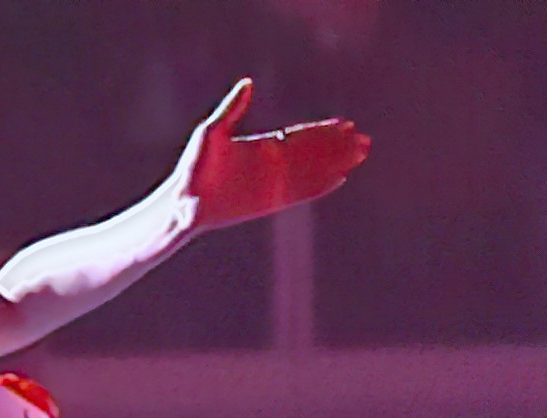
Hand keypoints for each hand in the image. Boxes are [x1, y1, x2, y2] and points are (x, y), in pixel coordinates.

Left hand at [176, 78, 370, 231]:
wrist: (182, 204)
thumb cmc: (192, 168)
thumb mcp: (211, 133)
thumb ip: (232, 110)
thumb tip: (248, 84)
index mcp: (261, 147)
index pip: (299, 136)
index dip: (323, 131)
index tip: (346, 124)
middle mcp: (270, 166)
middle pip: (312, 154)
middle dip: (338, 147)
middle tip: (364, 141)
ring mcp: (271, 185)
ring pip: (311, 171)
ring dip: (335, 164)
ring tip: (359, 156)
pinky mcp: (268, 203)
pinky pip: (299, 193)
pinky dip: (319, 186)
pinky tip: (339, 180)